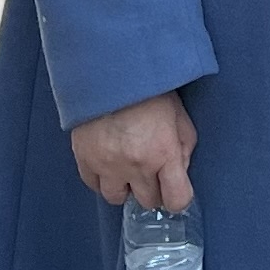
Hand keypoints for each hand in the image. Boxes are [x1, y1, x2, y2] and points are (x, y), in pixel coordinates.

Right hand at [69, 91, 194, 210]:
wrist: (111, 67)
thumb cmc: (148, 87)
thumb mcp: (179, 114)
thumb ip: (184, 147)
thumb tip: (179, 169)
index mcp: (164, 153)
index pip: (177, 199)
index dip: (178, 197)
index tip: (174, 189)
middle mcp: (136, 165)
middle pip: (147, 201)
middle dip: (151, 189)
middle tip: (149, 169)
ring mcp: (108, 164)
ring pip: (117, 198)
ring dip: (124, 186)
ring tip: (125, 167)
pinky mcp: (85, 159)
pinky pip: (93, 184)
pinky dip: (101, 177)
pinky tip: (107, 161)